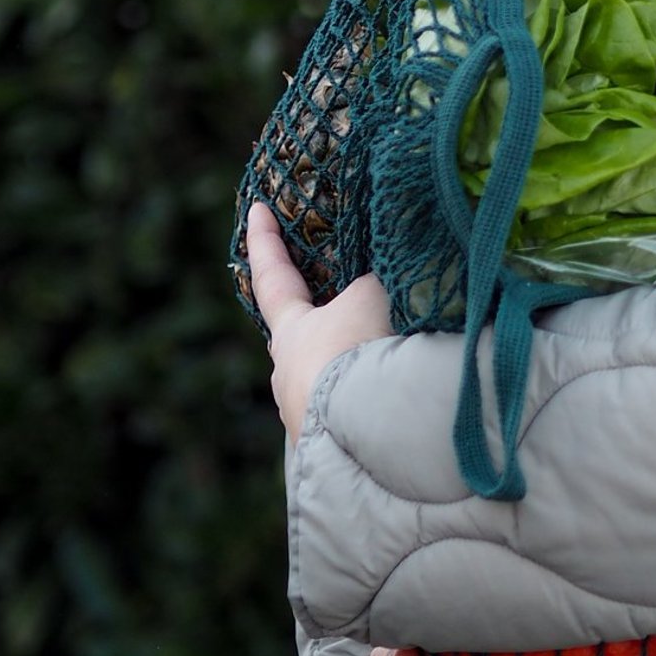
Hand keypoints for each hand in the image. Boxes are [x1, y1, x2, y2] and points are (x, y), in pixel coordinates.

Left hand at [247, 200, 392, 442]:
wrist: (372, 434)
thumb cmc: (363, 351)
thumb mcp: (375, 298)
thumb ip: (375, 283)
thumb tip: (386, 285)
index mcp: (292, 332)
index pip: (273, 277)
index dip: (266, 241)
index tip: (255, 208)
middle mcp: (289, 375)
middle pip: (301, 335)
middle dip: (320, 318)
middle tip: (345, 302)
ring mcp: (306, 416)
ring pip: (331, 375)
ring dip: (356, 362)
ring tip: (396, 356)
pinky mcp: (333, 447)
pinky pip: (354, 407)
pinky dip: (373, 393)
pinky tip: (400, 394)